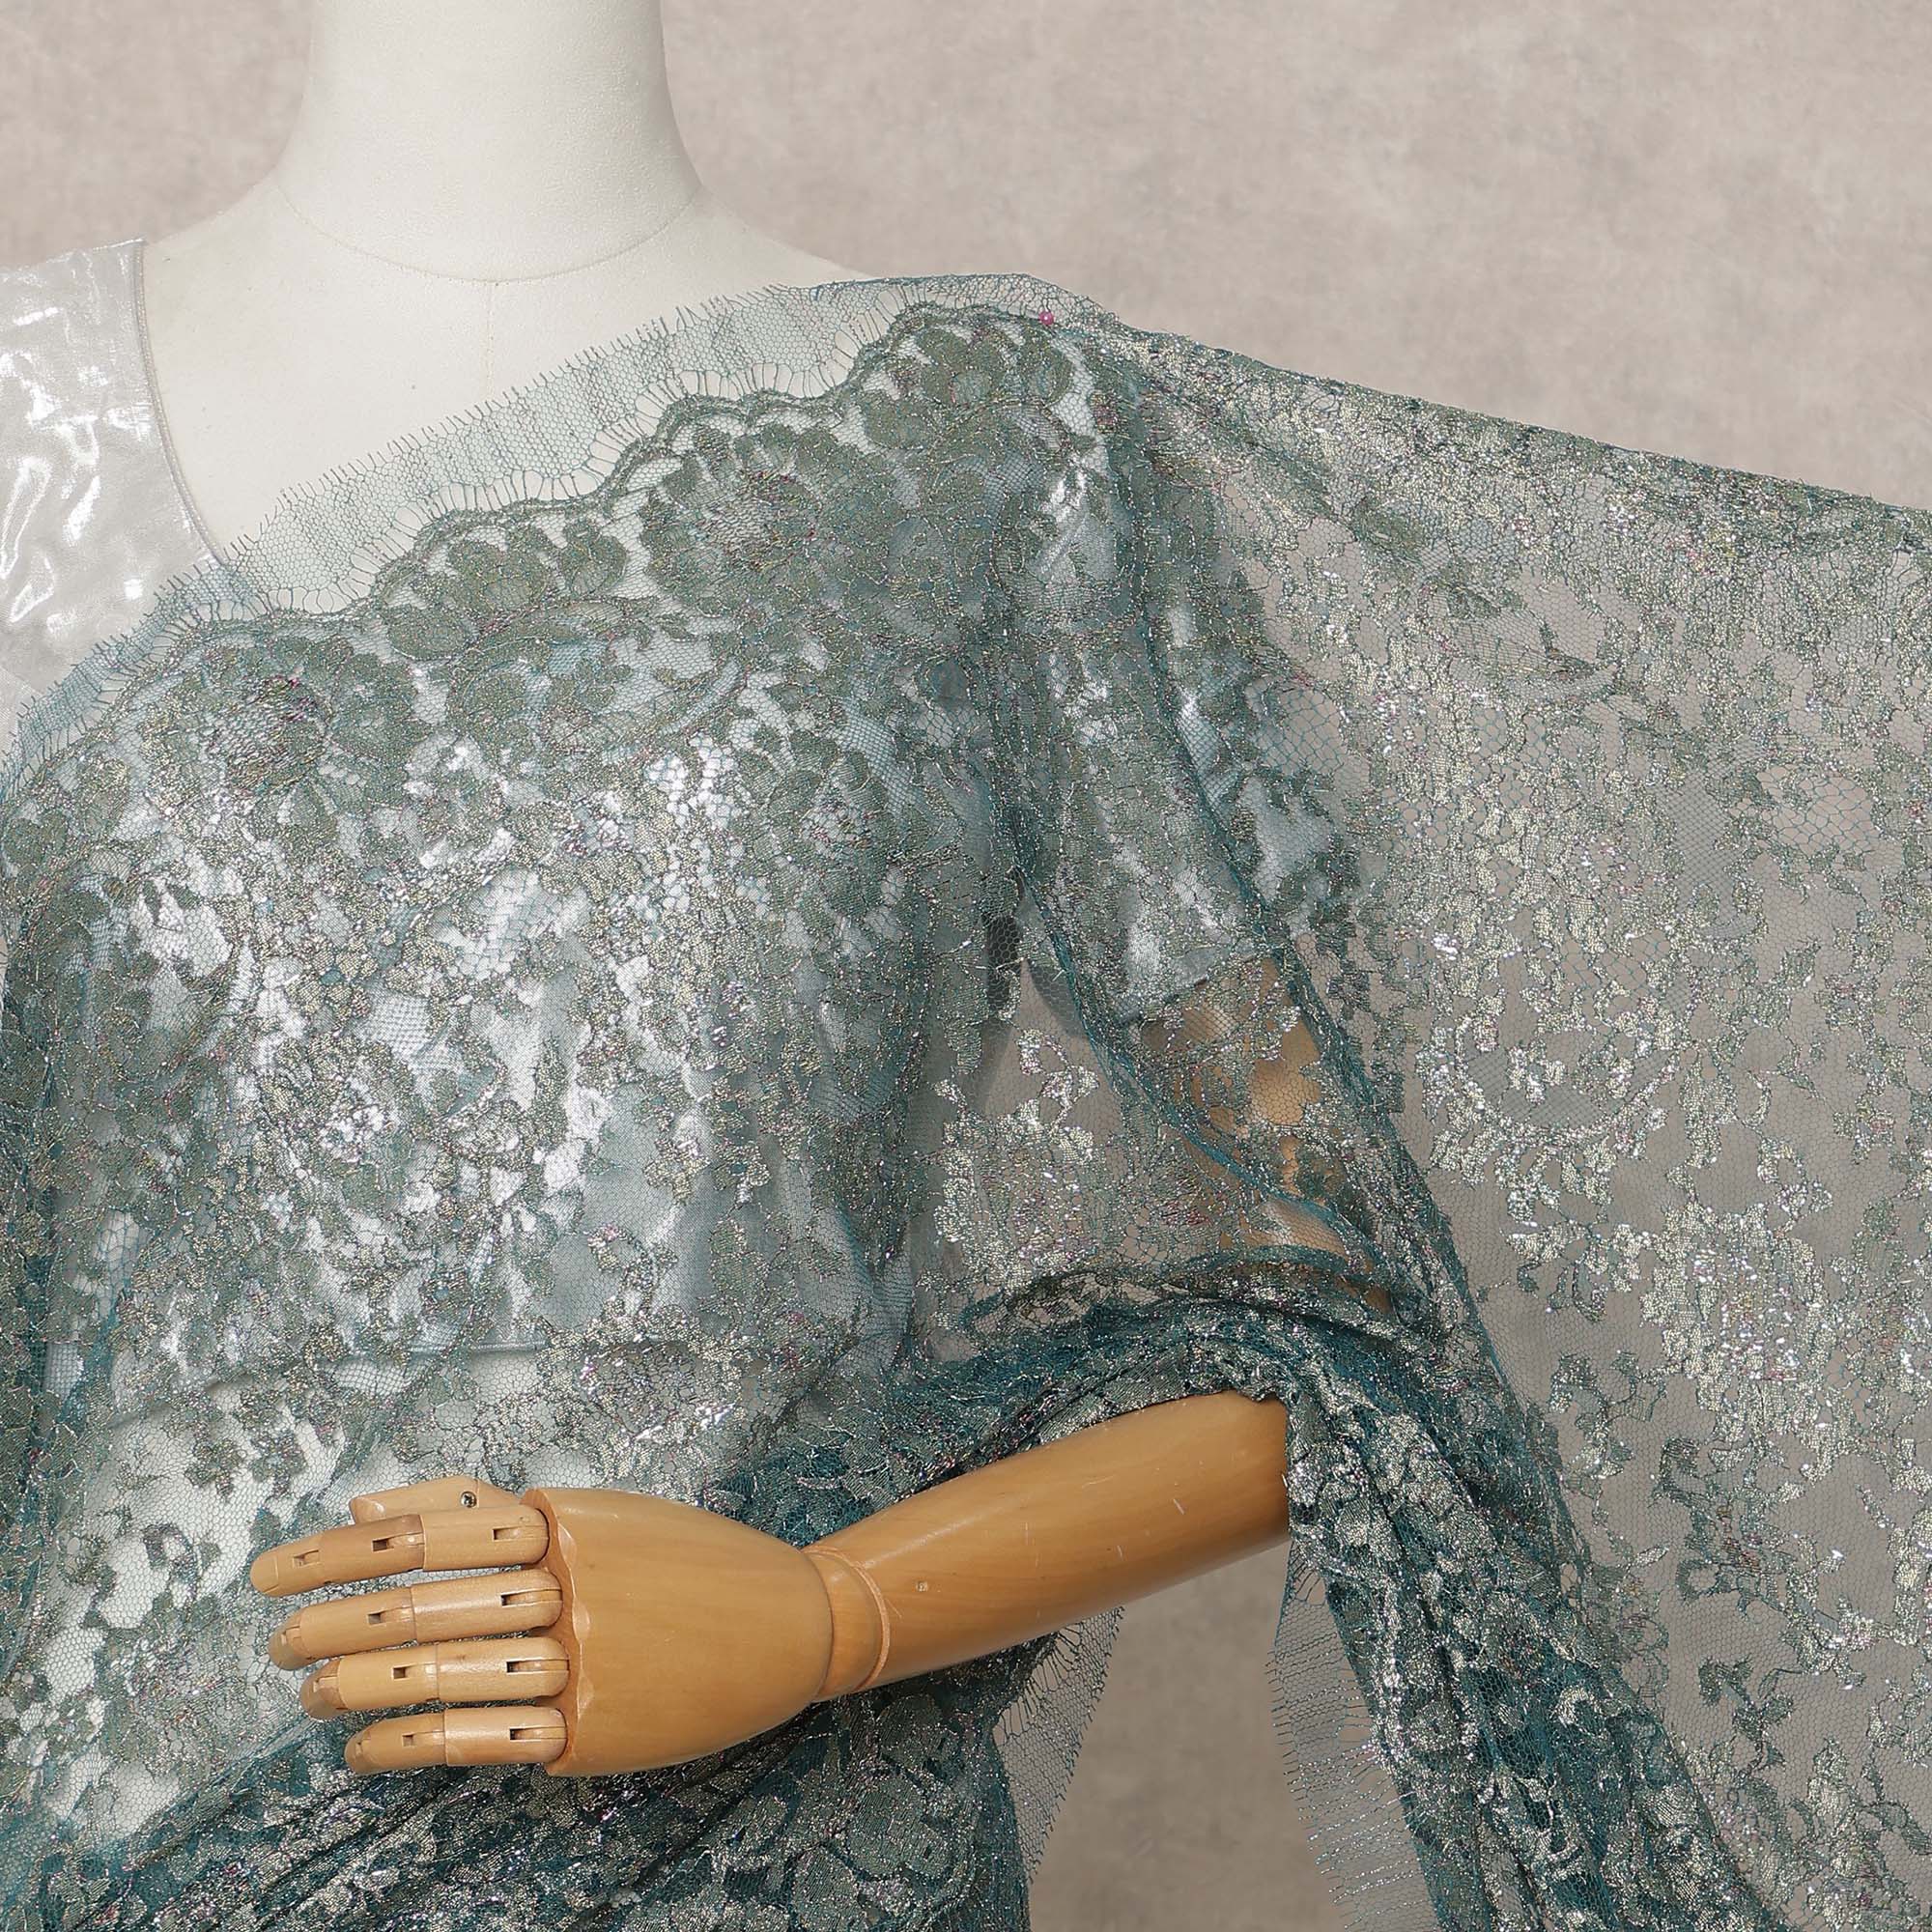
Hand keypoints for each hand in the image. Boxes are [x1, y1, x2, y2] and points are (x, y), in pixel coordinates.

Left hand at [250, 1472, 845, 1775]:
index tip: (276, 1567)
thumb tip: (375, 1502)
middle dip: (336, 1622)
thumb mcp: (603, 1514)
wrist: (794, 1623)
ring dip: (362, 1688)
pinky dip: (414, 1745)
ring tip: (306, 1698)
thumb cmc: (690, 1562)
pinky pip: (486, 1739)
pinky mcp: (597, 1731)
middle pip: (429, 1601)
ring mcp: (585, 1661)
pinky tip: (364, 1751)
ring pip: (447, 1670)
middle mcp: (571, 1585)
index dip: (344, 1550)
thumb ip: (498, 1508)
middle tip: (273, 1639)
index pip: (431, 1530)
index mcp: (567, 1522)